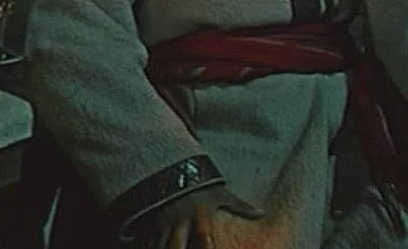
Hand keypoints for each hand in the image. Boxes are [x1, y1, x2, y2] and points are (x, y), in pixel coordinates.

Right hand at [135, 184, 264, 247]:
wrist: (171, 167)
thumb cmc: (200, 184)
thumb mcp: (220, 193)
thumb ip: (240, 206)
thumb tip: (261, 213)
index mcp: (200, 216)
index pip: (205, 241)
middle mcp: (181, 222)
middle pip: (176, 247)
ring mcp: (163, 223)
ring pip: (159, 247)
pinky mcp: (148, 222)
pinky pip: (146, 242)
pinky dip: (149, 248)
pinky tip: (152, 248)